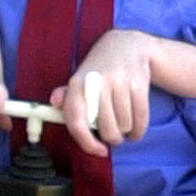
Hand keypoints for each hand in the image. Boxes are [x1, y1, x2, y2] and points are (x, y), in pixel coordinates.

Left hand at [50, 29, 154, 156]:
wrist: (128, 45)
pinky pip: (140, 119)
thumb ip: (67, 95)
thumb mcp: (80, 79)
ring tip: (123, 124)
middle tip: (113, 134)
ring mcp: (119, 83)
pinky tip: (135, 128)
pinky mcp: (138, 84)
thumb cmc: (100, 69)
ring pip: (124, 126)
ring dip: (126, 132)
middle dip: (112, 138)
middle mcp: (97, 83)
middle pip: (106, 129)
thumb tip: (55, 101)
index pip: (77, 121)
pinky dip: (139, 130)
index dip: (86, 143)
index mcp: (78, 84)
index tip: (99, 151)